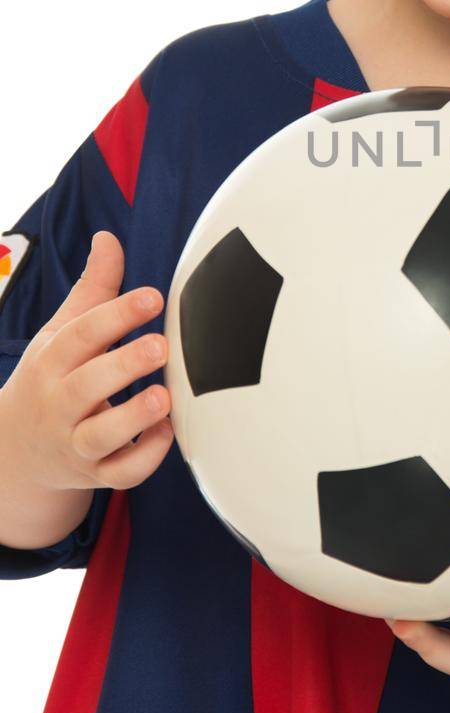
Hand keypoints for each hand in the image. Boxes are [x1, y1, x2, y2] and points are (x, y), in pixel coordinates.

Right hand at [0, 229, 173, 495]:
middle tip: (161, 345)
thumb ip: (93, 288)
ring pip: (100, 436)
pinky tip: (168, 431)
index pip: (80, 335)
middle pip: (86, 386)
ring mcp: (76, 443)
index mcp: (52, 361)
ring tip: (164, 396)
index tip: (152, 296)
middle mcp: (60, 403)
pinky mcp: (95, 474)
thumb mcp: (61, 332)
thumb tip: (108, 238)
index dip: (116, 314)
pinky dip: (144, 458)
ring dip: (133, 418)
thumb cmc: (52, 379)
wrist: (17, 452)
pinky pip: (120, 474)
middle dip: (124, 365)